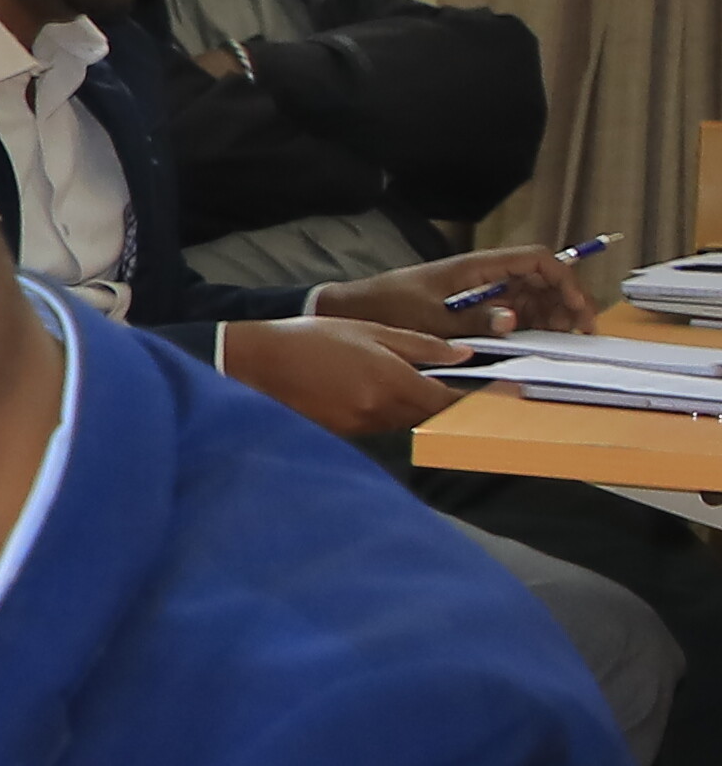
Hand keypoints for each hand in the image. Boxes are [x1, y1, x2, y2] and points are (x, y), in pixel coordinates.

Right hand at [223, 312, 460, 441]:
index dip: (482, 403)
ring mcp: (362, 426)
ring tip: (425, 392)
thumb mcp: (372, 331)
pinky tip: (380, 397)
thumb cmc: (312, 339)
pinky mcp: (345, 434)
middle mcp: (382, 411)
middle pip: (434, 418)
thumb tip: (462, 355)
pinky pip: (382, 426)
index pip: (452, 403)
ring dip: (421, 411)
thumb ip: (420, 346)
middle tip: (476, 396)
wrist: (259, 362)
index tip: (507, 399)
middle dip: (454, 408)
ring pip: (409, 423)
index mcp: (393, 382)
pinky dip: (391, 414)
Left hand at [329, 242, 601, 338]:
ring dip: (553, 314)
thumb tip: (513, 319)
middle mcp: (484, 276)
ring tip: (567, 339)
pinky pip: (512, 312)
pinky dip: (532, 324)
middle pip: (542, 279)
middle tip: (581, 333)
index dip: (564, 280)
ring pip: (532, 297)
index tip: (577, 309)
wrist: (352, 310)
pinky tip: (541, 341)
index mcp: (477, 267)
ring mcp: (480, 292)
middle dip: (566, 301)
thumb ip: (472, 320)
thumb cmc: (387, 306)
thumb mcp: (429, 316)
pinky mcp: (472, 309)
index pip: (536, 260)